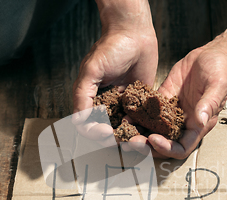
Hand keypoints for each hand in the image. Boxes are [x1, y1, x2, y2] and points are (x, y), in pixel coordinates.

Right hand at [72, 0, 157, 140]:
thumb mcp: (92, 70)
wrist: (135, 34)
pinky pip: (141, 121)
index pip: (88, 127)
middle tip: (123, 139)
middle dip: (113, 139)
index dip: (95, 133)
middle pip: (107, 133)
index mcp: (91, 100)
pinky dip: (143, 127)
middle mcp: (106, 106)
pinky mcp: (140, 103)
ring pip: (125, 130)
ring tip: (137, 138)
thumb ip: (83, 95)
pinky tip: (147, 128)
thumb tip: (79, 120)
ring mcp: (124, 106)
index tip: (105, 132)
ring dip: (129, 137)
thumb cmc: (110, 48)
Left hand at [129, 43, 226, 158]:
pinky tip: (125, 112)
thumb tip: (201, 121)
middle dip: (147, 145)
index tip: (153, 139)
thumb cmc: (220, 72)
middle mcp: (183, 123)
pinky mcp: (163, 99)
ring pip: (153, 130)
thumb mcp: (217, 87)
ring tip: (122, 131)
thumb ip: (209, 104)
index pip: (182, 148)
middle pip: (163, 143)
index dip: (167, 148)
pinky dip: (136, 114)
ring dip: (138, 133)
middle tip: (130, 141)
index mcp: (198, 126)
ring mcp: (172, 113)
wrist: (213, 55)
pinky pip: (148, 111)